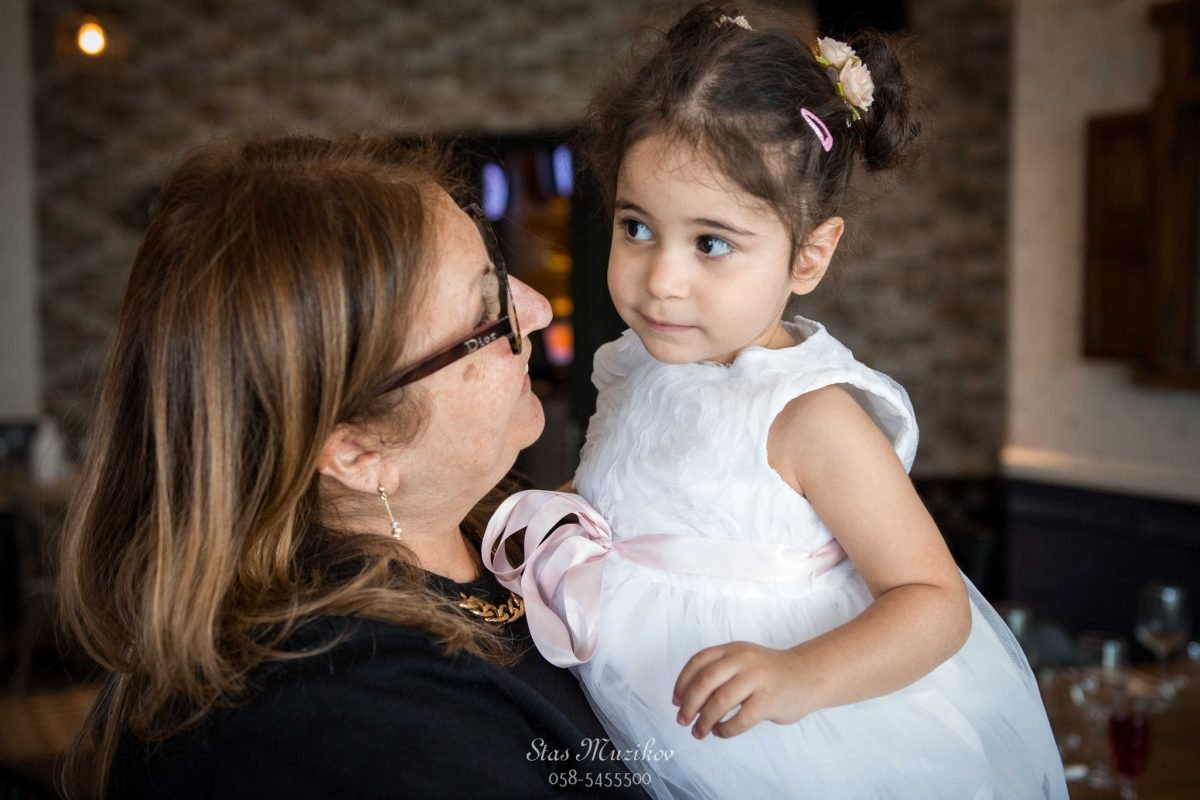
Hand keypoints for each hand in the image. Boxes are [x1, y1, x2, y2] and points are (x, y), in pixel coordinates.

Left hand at [671, 642, 818, 738]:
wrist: (807, 676)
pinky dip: (726, 729)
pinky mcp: (769, 700)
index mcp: (732, 649)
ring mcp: (757, 679)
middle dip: (689, 704)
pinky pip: (741, 719)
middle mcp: (743, 660)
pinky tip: (721, 732)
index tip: (675, 701)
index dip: (682, 683)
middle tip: (683, 720)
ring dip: (704, 720)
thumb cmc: (768, 673)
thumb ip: (718, 672)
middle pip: (705, 681)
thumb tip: (685, 699)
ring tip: (699, 732)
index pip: (698, 662)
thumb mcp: (742, 661)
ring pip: (720, 701)